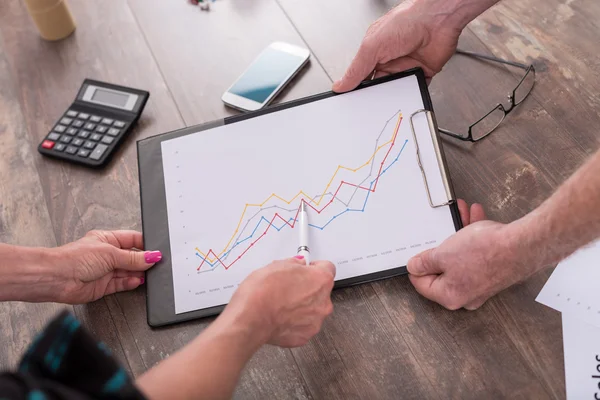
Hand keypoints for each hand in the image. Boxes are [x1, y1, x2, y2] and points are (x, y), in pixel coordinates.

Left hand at [48, 230, 160, 303]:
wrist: (57, 278)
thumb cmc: (74, 259)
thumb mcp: (110, 253)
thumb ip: (133, 257)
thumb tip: (152, 256)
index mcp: (107, 239)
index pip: (132, 239)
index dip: (146, 245)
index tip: (157, 251)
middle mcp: (107, 254)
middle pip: (132, 257)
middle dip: (144, 261)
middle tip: (156, 264)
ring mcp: (106, 270)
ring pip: (129, 271)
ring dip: (138, 273)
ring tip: (149, 274)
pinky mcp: (104, 286)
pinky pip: (122, 284)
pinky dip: (131, 283)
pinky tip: (137, 281)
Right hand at [223, 257, 335, 346]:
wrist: (251, 319)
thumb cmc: (262, 293)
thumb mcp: (276, 265)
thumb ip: (294, 263)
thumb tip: (297, 264)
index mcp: (321, 280)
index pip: (327, 268)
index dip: (314, 266)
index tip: (307, 268)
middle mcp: (323, 302)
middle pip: (321, 290)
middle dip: (307, 287)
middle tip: (289, 286)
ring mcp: (315, 321)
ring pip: (313, 309)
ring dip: (302, 306)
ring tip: (281, 302)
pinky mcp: (305, 336)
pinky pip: (303, 325)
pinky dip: (294, 321)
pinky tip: (280, 315)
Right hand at [333, 0, 461, 91]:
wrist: (438, 18)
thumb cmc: (407, 20)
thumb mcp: (372, 46)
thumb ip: (356, 69)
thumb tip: (340, 84)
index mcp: (374, 52)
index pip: (361, 76)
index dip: (356, 89)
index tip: (351, 102)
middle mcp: (389, 59)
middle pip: (378, 86)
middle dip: (375, 96)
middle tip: (371, 106)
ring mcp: (406, 66)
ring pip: (396, 90)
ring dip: (394, 96)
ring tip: (391, 99)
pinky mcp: (422, 72)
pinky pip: (415, 89)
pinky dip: (413, 95)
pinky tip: (409, 96)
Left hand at [407, 200, 536, 309]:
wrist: (523, 244)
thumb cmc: (486, 252)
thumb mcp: (443, 254)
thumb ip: (425, 262)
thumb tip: (414, 266)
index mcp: (450, 296)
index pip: (422, 284)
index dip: (416, 266)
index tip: (416, 253)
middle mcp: (466, 294)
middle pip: (442, 269)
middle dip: (441, 244)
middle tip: (437, 230)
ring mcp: (481, 283)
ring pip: (461, 257)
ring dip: (458, 234)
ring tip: (458, 214)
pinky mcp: (493, 270)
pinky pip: (476, 253)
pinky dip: (473, 236)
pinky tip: (473, 217)